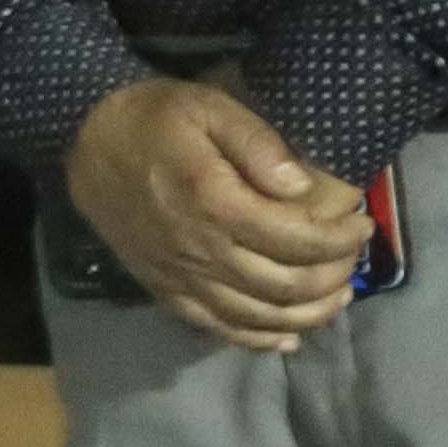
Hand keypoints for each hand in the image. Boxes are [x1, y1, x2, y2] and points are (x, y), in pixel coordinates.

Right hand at [64, 74, 367, 351]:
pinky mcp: (165, 290)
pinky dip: (258, 339)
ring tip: (337, 295)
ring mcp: (181, 276)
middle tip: (355, 258)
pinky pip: (218, 328)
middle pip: (285, 285)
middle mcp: (200, 249)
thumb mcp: (208, 107)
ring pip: (259, 316)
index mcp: (214, 202)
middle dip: (334, 276)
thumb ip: (258, 144)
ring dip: (308, 313)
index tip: (362, 223)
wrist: (84, 139)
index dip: (340, 239)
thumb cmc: (154, 118)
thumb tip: (303, 189)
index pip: (297, 239)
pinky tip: (287, 336)